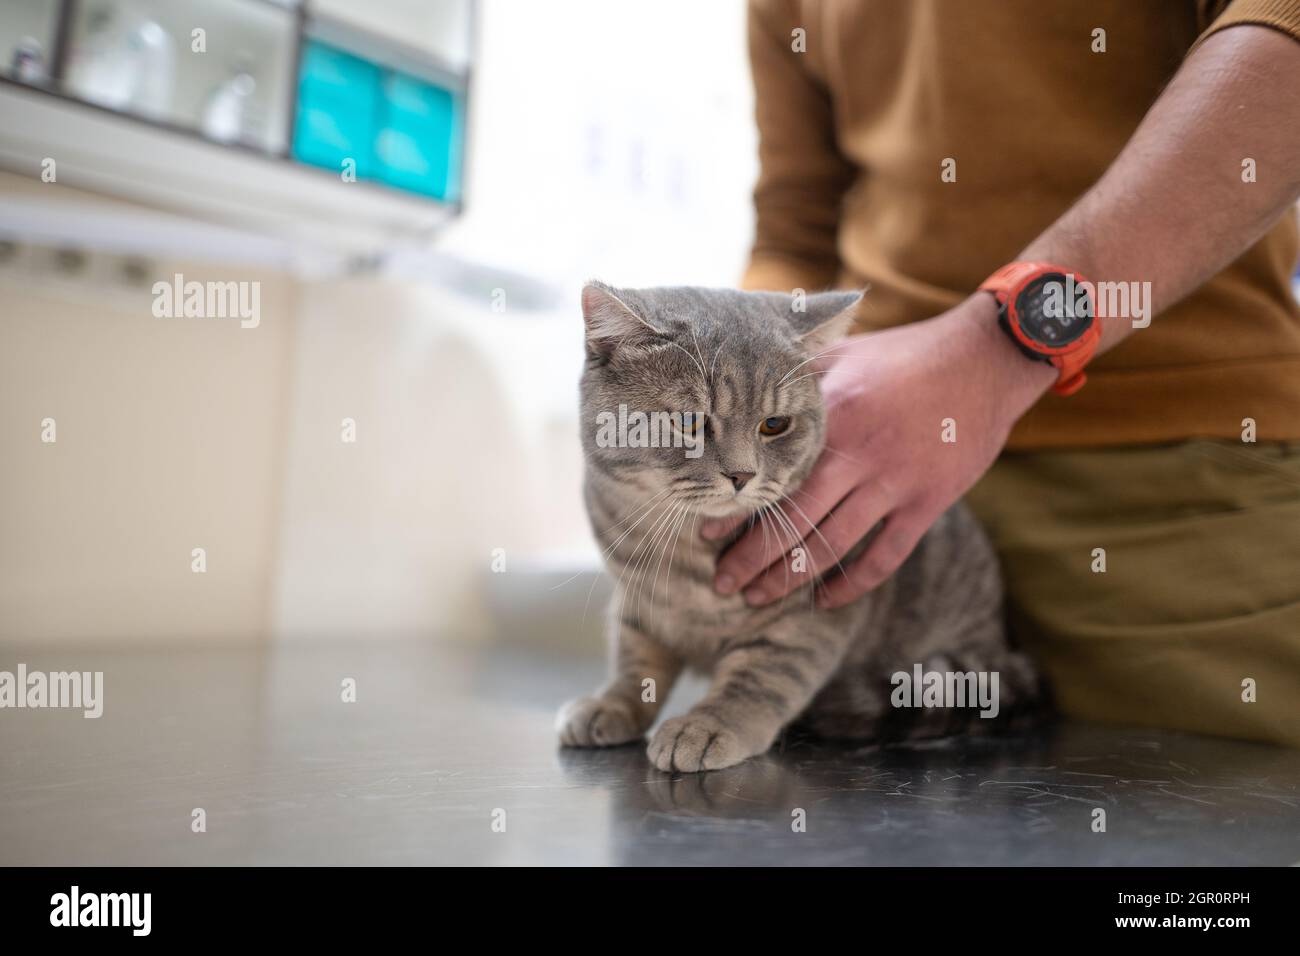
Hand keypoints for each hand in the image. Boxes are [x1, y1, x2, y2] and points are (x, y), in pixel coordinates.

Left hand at [702, 294, 1054, 608]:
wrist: (986, 359)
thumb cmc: (906, 353)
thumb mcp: (844, 351)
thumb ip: (795, 373)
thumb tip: (741, 381)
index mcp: (832, 413)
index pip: (772, 474)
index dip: (737, 509)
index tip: (707, 535)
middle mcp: (861, 453)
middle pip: (795, 519)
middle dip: (752, 557)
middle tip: (722, 583)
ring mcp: (897, 482)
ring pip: (832, 544)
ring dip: (790, 577)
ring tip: (757, 597)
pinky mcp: (929, 501)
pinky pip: (885, 556)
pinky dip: (853, 584)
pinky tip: (824, 599)